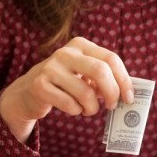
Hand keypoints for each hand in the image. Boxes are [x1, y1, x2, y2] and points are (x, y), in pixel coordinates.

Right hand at [0, 37, 133, 141]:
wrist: (27, 92)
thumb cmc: (64, 83)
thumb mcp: (84, 73)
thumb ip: (104, 78)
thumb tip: (128, 92)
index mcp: (80, 45)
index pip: (111, 59)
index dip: (124, 80)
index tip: (129, 98)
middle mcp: (65, 53)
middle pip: (101, 71)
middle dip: (112, 93)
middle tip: (112, 106)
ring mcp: (50, 68)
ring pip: (86, 93)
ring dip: (92, 108)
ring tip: (88, 109)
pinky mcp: (40, 86)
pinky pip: (70, 104)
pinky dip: (76, 111)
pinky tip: (73, 109)